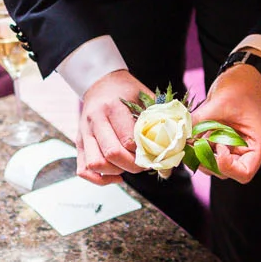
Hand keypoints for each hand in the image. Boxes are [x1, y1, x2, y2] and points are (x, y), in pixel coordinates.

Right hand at [78, 68, 150, 183]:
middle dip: (133, 165)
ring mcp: (84, 133)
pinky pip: (83, 170)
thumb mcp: (145, 95)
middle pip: (112, 154)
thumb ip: (160, 117)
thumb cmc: (126, 91)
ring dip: (116, 172)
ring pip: (96, 164)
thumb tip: (180, 142)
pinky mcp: (79, 143)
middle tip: (145, 164)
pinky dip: (99, 179)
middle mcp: (95, 120)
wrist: (101, 82)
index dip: (144, 152)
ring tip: (130, 167)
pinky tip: (116, 175)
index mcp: (112, 107)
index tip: (156, 154)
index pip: (127, 139)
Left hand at [193, 62, 260, 183]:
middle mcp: (248, 149)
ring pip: (217, 164)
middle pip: (228, 172)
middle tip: (194, 147)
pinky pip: (211, 152)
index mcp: (258, 144)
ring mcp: (236, 146)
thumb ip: (200, 120)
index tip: (217, 148)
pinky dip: (199, 147)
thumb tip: (179, 134)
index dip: (227, 167)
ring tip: (190, 141)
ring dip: (201, 156)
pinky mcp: (225, 140)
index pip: (244, 173)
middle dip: (209, 162)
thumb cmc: (241, 86)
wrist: (243, 75)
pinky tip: (191, 137)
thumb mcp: (220, 102)